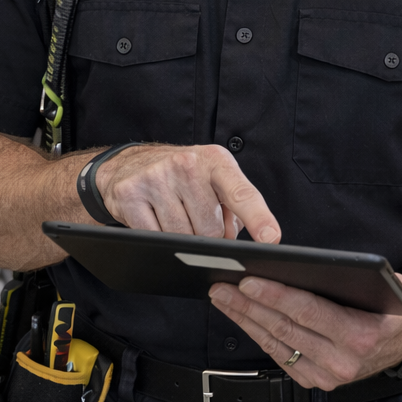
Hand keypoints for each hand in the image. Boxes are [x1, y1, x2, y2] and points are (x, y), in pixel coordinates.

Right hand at [94, 144, 280, 242]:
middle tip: (197, 220)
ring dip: (182, 239)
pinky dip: (157, 238)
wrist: (130, 164)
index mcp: (216, 161)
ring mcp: (157, 178)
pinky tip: (155, 220)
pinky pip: (154, 237)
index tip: (271, 238)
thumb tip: (234, 240)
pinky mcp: (131, 194)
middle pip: (210, 230)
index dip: (259, 218)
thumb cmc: (182, 175)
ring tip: (176, 216)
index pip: (241, 193)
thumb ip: (234, 209)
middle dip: (207, 237)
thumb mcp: (214, 180)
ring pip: (182, 237)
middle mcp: (187, 164)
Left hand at [208, 274, 401, 389]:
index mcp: (361, 336)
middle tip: (222, 286)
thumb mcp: (391, 287)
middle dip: (249, 305)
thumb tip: (323, 264)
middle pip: (285, 328)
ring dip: (245, 319)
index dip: (276, 296)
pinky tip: (242, 317)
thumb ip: (366, 276)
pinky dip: (257, 335)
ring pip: (276, 343)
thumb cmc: (392, 309)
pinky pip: (278, 356)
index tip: (248, 281)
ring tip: (223, 297)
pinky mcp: (314, 382)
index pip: (309, 312)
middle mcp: (342, 361)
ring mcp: (326, 376)